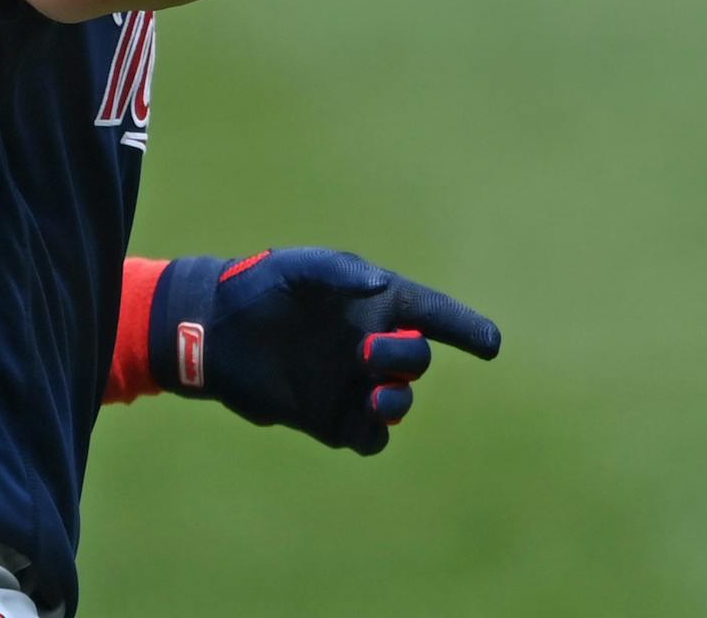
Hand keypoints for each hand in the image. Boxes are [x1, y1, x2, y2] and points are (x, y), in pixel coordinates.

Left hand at [148, 247, 500, 454]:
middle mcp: (371, 345)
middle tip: (367, 352)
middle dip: (406, 357)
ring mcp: (352, 384)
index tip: (491, 344)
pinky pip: (369, 437)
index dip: (466, 328)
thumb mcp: (300, 267)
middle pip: (416, 359)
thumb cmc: (260, 287)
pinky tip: (361, 418)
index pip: (434, 315)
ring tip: (372, 393)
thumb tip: (381, 288)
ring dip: (396, 398)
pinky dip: (373, 433)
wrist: (215, 328)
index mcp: (375, 304)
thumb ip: (342, 271)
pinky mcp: (330, 419)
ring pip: (399, 400)